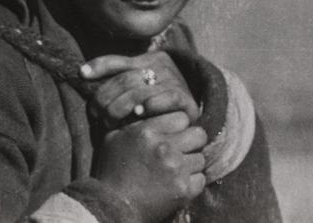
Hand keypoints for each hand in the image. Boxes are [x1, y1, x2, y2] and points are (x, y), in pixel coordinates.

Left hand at [81, 52, 199, 126]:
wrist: (192, 112)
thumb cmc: (156, 99)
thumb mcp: (136, 82)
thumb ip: (113, 73)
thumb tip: (82, 72)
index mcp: (148, 59)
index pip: (118, 62)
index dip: (99, 67)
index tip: (82, 75)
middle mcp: (162, 67)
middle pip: (126, 80)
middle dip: (107, 97)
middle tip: (97, 113)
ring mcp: (175, 83)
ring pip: (141, 91)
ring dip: (122, 106)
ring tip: (109, 120)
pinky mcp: (186, 100)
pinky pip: (167, 99)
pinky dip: (151, 105)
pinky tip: (138, 113)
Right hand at [92, 111, 207, 222]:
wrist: (112, 206)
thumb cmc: (111, 171)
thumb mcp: (115, 137)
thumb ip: (136, 122)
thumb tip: (146, 107)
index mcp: (147, 131)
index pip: (182, 117)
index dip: (179, 126)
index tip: (173, 135)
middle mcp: (164, 147)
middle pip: (198, 135)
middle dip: (191, 142)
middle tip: (181, 151)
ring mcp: (176, 169)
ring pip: (201, 158)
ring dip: (191, 163)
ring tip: (176, 170)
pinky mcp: (183, 190)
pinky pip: (201, 179)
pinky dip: (192, 182)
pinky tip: (177, 183)